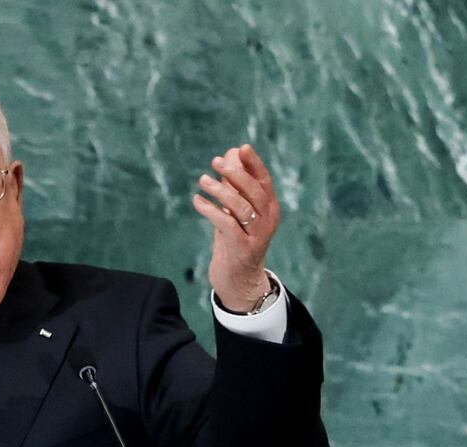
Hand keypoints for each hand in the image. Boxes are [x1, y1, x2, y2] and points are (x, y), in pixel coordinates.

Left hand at [191, 144, 279, 311]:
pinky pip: (225, 223)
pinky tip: (197, 201)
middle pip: (254, 190)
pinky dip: (209, 209)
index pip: (264, 180)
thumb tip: (230, 153)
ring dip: (220, 190)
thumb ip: (234, 184)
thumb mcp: (235, 210)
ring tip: (202, 180)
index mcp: (270, 207)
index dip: (254, 163)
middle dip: (235, 173)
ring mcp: (257, 234)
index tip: (241, 147)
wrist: (238, 278)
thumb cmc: (235, 239)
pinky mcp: (242, 247)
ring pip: (240, 206)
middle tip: (215, 162)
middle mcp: (268, 219)